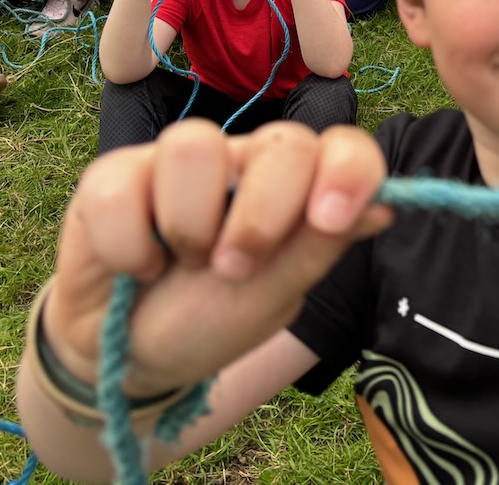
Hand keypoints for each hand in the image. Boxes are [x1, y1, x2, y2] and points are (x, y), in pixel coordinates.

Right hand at [41, 120, 390, 395]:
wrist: (127, 356)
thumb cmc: (209, 322)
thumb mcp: (272, 299)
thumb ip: (318, 249)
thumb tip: (384, 210)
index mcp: (296, 187)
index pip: (342, 149)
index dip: (349, 173)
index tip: (332, 221)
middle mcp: (243, 162)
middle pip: (282, 143)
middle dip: (263, 218)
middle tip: (233, 269)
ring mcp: (179, 161)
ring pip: (196, 146)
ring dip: (189, 227)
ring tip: (180, 265)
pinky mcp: (114, 174)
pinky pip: (124, 186)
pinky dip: (130, 247)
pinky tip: (136, 266)